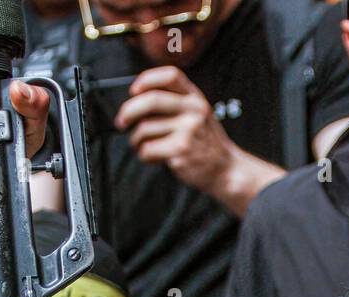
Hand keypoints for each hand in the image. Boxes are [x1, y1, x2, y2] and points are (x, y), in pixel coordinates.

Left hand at [115, 65, 237, 193]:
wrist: (226, 170)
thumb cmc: (206, 143)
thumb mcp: (199, 115)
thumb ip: (176, 103)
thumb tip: (136, 102)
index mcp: (196, 98)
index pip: (170, 75)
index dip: (148, 79)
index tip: (134, 90)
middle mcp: (193, 111)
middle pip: (151, 100)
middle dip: (128, 112)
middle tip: (122, 122)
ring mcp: (188, 131)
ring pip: (144, 130)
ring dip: (136, 141)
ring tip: (145, 147)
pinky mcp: (180, 151)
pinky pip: (148, 150)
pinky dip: (145, 156)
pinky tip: (155, 158)